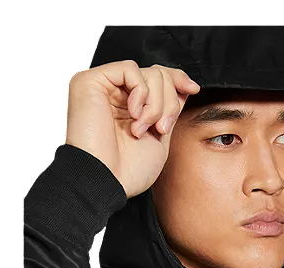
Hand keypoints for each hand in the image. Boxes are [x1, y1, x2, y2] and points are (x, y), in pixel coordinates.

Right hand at [65, 60, 200, 198]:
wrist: (108, 181)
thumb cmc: (130, 170)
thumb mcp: (161, 137)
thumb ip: (169, 110)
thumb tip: (184, 85)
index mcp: (131, 108)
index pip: (158, 78)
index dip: (178, 79)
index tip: (193, 89)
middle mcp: (116, 95)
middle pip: (158, 75)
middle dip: (169, 103)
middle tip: (160, 129)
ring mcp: (103, 88)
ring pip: (149, 73)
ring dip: (156, 104)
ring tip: (142, 129)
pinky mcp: (89, 82)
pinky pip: (130, 69)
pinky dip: (141, 92)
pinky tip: (133, 115)